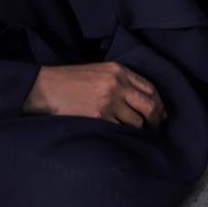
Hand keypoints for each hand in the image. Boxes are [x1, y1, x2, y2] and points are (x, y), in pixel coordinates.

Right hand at [23, 62, 165, 127]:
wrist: (47, 88)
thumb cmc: (72, 80)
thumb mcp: (100, 72)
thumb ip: (122, 82)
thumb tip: (145, 102)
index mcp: (119, 70)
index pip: (150, 88)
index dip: (159, 103)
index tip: (160, 113)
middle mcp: (117, 84)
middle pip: (150, 105)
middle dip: (155, 119)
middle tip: (154, 128)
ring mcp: (109, 101)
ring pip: (137, 122)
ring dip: (137, 129)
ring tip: (132, 132)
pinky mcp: (100, 117)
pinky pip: (121, 130)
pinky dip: (122, 135)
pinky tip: (119, 135)